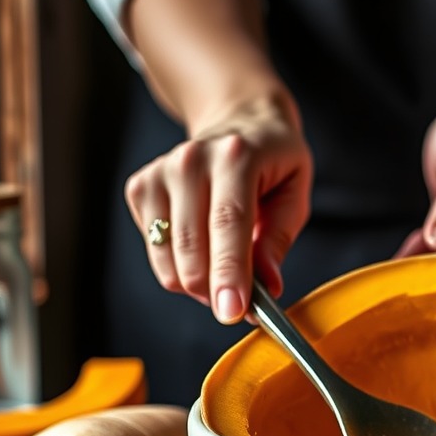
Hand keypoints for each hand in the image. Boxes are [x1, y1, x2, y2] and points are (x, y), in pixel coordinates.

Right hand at [124, 94, 312, 322]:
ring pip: (168, 258)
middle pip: (193, 246)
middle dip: (215, 290)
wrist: (237, 122)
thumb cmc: (272, 166)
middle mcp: (192, 160)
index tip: (231, 312)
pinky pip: (155, 252)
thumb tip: (268, 288)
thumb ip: (278, 242)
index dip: (229, 272)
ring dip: (197, 283)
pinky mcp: (140, 188)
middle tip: (238, 301)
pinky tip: (200, 245)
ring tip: (222, 271)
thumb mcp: (294, 197)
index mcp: (237, 157)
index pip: (229, 223)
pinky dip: (177, 266)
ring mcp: (160, 172)